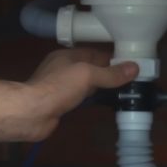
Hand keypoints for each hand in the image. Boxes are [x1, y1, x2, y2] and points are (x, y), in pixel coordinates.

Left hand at [18, 48, 139, 140]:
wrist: (31, 113)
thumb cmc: (58, 88)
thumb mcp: (87, 75)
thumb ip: (110, 73)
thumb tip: (134, 67)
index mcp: (68, 56)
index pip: (96, 53)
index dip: (114, 58)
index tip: (133, 65)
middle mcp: (64, 69)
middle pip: (92, 69)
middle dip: (110, 74)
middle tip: (133, 80)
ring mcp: (61, 87)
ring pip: (87, 84)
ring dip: (102, 88)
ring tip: (124, 92)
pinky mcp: (60, 103)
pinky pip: (81, 98)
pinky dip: (93, 100)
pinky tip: (105, 104)